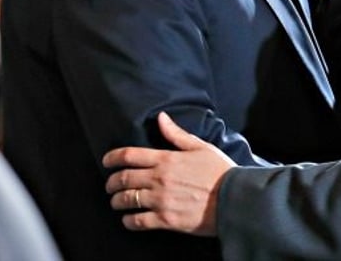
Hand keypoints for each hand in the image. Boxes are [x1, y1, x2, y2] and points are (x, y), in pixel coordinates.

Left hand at [103, 112, 236, 235]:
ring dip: (117, 201)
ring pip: (126, 200)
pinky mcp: (165, 219)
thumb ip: (177, 134)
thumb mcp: (201, 147)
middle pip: (123, 178)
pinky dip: (128, 220)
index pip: (130, 155)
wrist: (234, 199)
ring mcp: (161, 200)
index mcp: (167, 159)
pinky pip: (137, 221)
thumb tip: (162, 118)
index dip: (113, 158)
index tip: (106, 161)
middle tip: (110, 185)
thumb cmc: (220, 171)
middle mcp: (160, 179)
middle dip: (112, 182)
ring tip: (117, 202)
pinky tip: (128, 219)